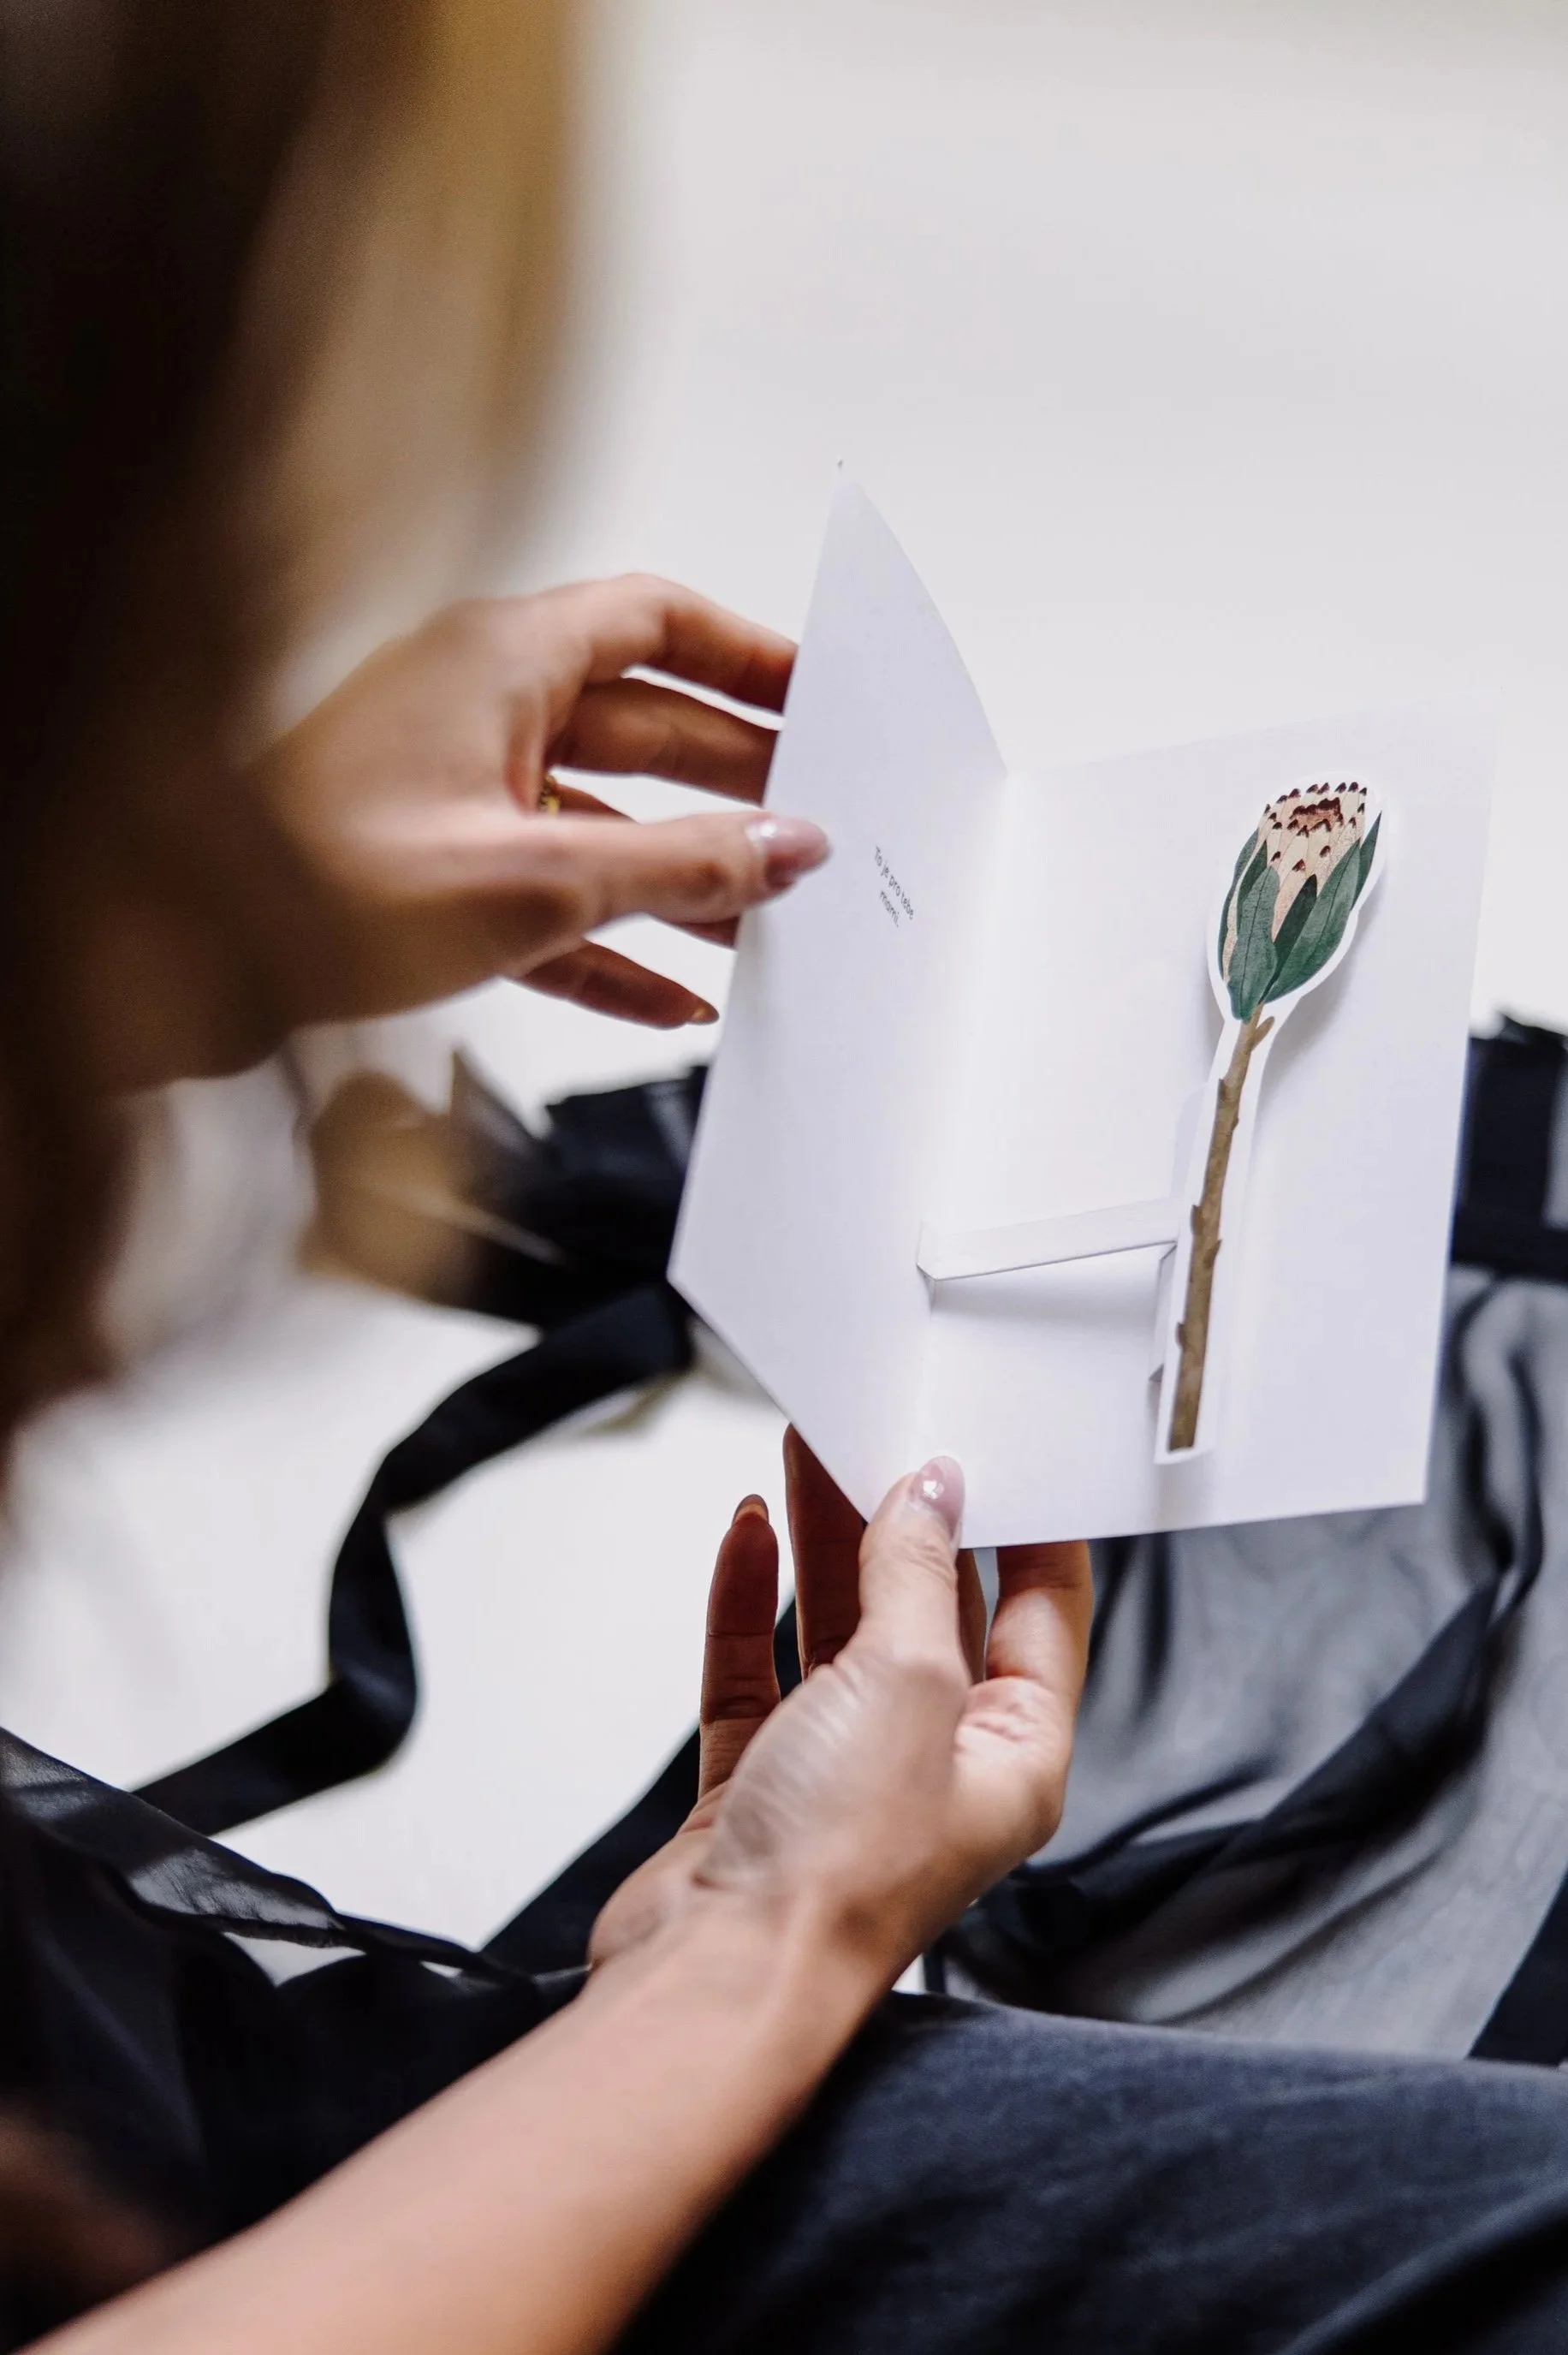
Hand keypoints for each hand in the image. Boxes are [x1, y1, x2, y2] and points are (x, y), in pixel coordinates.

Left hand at [258, 574, 817, 1031]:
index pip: (656, 622)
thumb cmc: (316, 887)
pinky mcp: (430, 874)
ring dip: (681, 876)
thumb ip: (679, 863)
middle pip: (641, 724)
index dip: (749, 658)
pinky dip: (612, 940)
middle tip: (812, 823)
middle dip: (732, 783)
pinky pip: (550, 896)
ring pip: (598, 818)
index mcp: (498, 660)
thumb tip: (787, 846)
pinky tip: (671, 994)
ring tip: (762, 925)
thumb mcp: (537, 878)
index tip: (819, 700)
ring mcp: (449, 791)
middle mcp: (475, 709)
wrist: (183, 962)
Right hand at [591, 1432, 1092, 1987]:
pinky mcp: (759, 1784)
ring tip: (808, 1452)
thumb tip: (930, 1493)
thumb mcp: (906, 1682)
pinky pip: (759, 1669)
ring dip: (824, 1540)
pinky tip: (749, 1536)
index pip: (1042, 1615)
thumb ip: (917, 1574)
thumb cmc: (835, 1878)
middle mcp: (935, 1766)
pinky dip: (752, 1601)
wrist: (715, 1981)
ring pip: (840, 1628)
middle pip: (933, 1609)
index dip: (1029, 1527)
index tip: (1006, 1449)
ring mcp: (844, 1774)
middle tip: (883, 1432)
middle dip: (905, 1516)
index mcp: (1013, 1758)